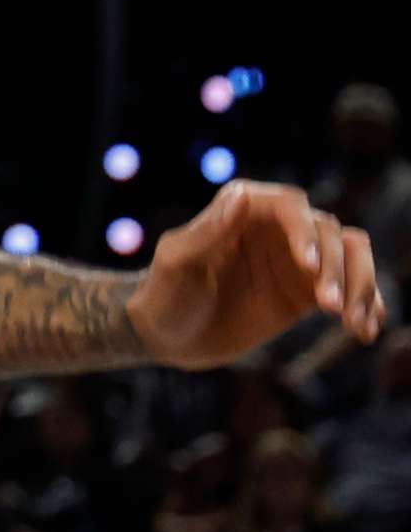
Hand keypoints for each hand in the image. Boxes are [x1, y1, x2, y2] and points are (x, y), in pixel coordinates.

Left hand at [128, 180, 382, 368]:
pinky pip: (351, 288)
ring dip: (361, 285)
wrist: (168, 335)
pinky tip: (365, 330)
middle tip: (328, 308)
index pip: (289, 204)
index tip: (308, 267)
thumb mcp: (179, 264)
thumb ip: (208, 231)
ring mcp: (296, 259)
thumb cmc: (164, 293)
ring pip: (350, 255)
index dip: (304, 230)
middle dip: (337, 267)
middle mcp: (275, 228)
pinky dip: (366, 305)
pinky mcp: (308, 291)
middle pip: (328, 231)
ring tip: (354, 324)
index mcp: (240, 209)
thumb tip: (240, 196)